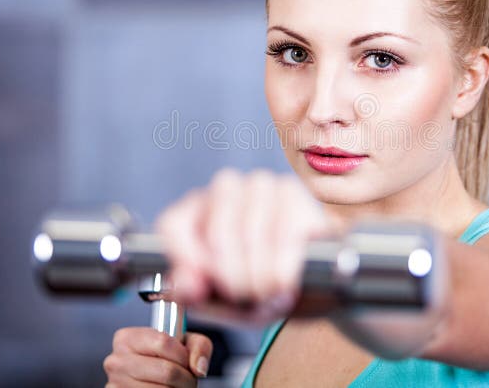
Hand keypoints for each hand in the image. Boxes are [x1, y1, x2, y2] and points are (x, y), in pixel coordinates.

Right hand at [103, 327, 211, 386]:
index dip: (183, 355)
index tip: (186, 361)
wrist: (155, 376)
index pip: (163, 342)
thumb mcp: (185, 342)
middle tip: (188, 379)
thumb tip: (198, 368)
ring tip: (177, 386)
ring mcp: (115, 384)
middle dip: (185, 378)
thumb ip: (198, 346)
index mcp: (126, 338)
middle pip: (167, 371)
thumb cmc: (168, 357)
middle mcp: (116, 361)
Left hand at [155, 168, 337, 324]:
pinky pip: (285, 237)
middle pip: (217, 233)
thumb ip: (196, 295)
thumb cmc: (261, 287)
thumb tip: (186, 286)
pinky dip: (285, 270)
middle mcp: (226, 188)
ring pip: (252, 236)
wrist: (315, 283)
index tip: (201, 286)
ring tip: (270, 291)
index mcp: (196, 211)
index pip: (173, 225)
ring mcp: (263, 185)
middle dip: (233, 278)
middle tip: (246, 297)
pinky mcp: (295, 193)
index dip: (185, 260)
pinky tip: (288, 281)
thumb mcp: (223, 303)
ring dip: (262, 278)